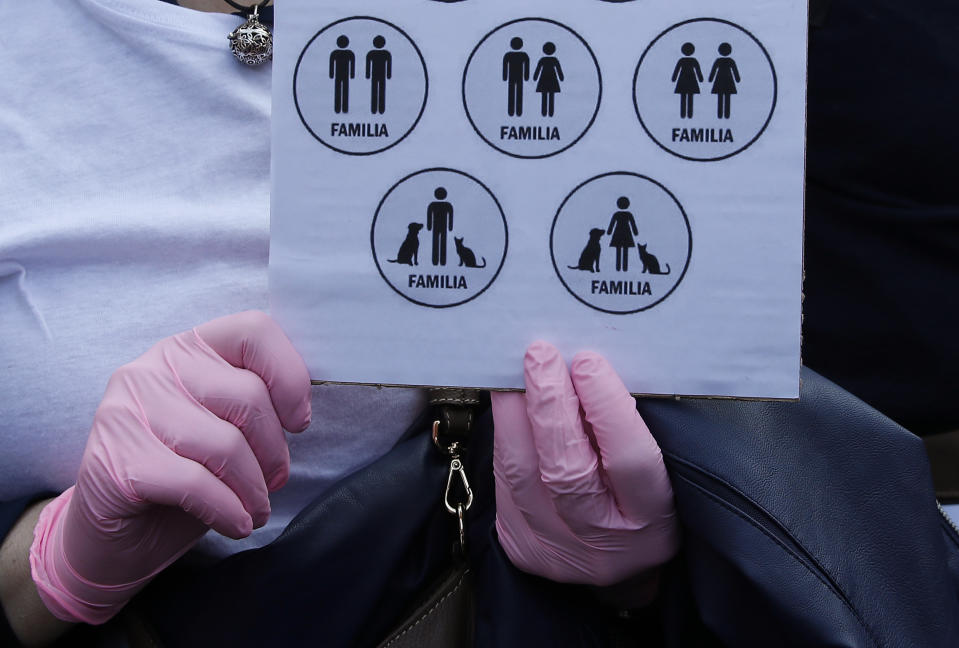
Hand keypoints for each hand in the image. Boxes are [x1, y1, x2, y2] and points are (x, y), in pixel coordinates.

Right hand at [30, 311, 310, 623]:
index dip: (289, 376)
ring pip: (225, 444)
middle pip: (247, 395)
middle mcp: (153, 368)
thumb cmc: (182, 476)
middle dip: (274, 450)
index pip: (254, 331)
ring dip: (253, 489)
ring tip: (255, 510)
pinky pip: (196, 483)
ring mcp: (128, 411)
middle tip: (274, 482)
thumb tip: (300, 414)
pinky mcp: (116, 460)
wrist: (113, 537)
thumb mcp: (224, 428)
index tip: (298, 421)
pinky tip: (237, 524)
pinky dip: (229, 510)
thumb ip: (255, 406)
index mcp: (188, 348)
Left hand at [492, 341, 678, 595]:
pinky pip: (503, 482)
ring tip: (512, 373)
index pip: (630, 460)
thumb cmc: (640, 499)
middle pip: (568, 470)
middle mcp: (603, 543)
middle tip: (540, 355)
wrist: (619, 566)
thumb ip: (629, 427)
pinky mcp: (520, 546)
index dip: (607, 408)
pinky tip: (506, 406)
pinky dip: (505, 437)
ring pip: (522, 475)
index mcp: (652, 521)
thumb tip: (587, 367)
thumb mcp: (662, 470)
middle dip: (551, 405)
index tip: (589, 362)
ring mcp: (556, 549)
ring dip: (513, 415)